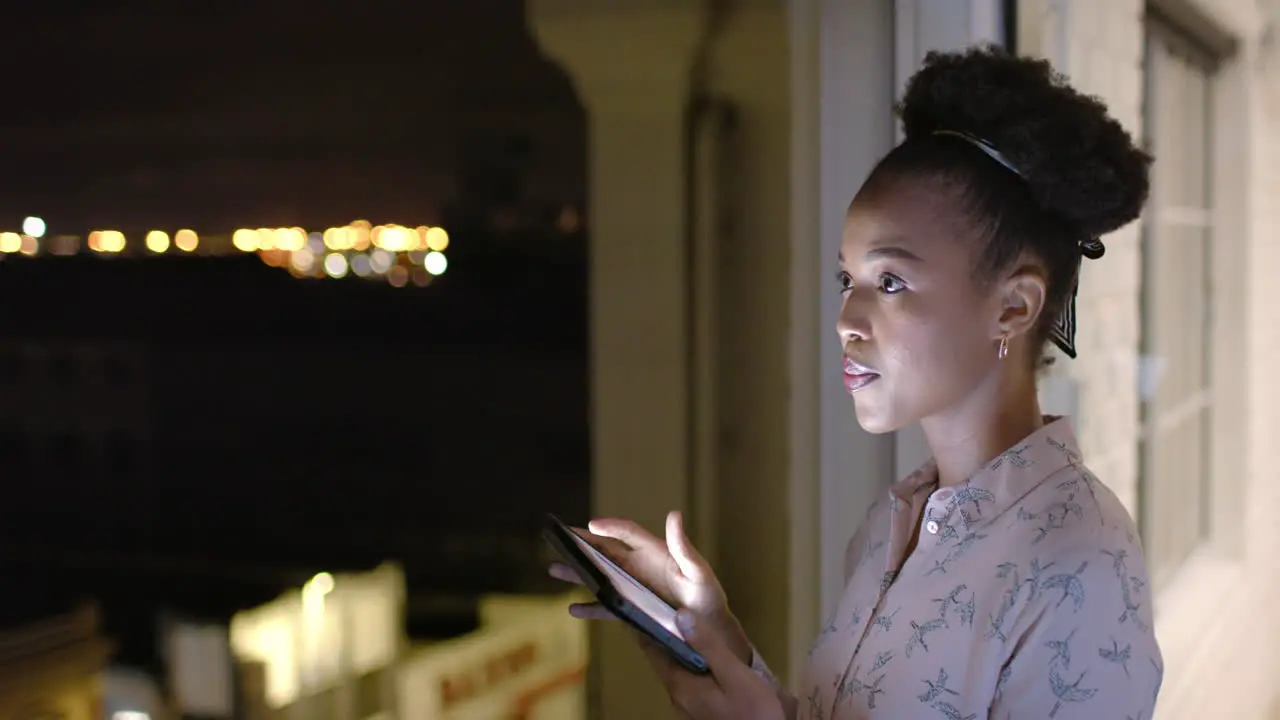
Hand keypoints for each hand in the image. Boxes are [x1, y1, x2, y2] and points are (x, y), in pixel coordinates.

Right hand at [548, 510, 752, 665]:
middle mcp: (638, 566)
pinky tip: (574, 609)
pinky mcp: (630, 608)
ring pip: (599, 576)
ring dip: (577, 573)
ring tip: (555, 568)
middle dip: (581, 544)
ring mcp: (631, 587)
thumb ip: (683, 546)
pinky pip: (605, 606)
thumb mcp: (698, 571)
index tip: (591, 525)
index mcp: (654, 551)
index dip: (609, 527)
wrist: (709, 630)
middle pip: (604, 550)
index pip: (627, 533)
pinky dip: (590, 607)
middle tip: (559, 537)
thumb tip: (674, 514)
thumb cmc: (707, 596)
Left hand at [645, 609, 784, 719]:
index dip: (650, 627)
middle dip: (671, 638)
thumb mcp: (735, 675)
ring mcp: (689, 710)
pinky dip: (697, 667)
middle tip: (679, 613)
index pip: (653, 651)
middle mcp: (678, 699)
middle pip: (666, 661)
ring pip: (681, 674)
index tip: (651, 606)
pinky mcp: (702, 715)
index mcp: (681, 687)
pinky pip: (693, 684)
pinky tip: (712, 662)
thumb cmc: (753, 712)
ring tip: (697, 632)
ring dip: (686, 653)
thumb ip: (709, 647)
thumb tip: (680, 616)